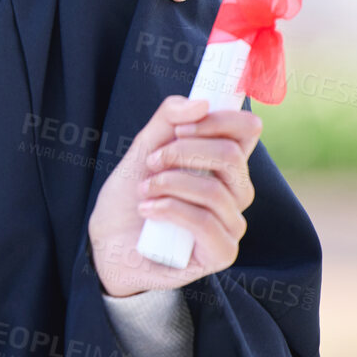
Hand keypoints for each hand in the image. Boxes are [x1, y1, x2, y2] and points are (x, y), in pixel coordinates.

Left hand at [87, 95, 260, 296]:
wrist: (108, 242)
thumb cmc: (131, 194)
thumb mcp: (144, 148)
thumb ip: (168, 119)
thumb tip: (202, 102)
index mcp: (224, 162)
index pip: (247, 130)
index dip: (218, 121)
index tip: (179, 128)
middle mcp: (236, 191)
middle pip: (231, 156)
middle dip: (182, 152)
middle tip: (152, 162)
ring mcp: (232, 223)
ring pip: (215, 191)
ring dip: (169, 184)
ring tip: (143, 190)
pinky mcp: (222, 253)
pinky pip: (205, 223)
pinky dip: (170, 210)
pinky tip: (148, 210)